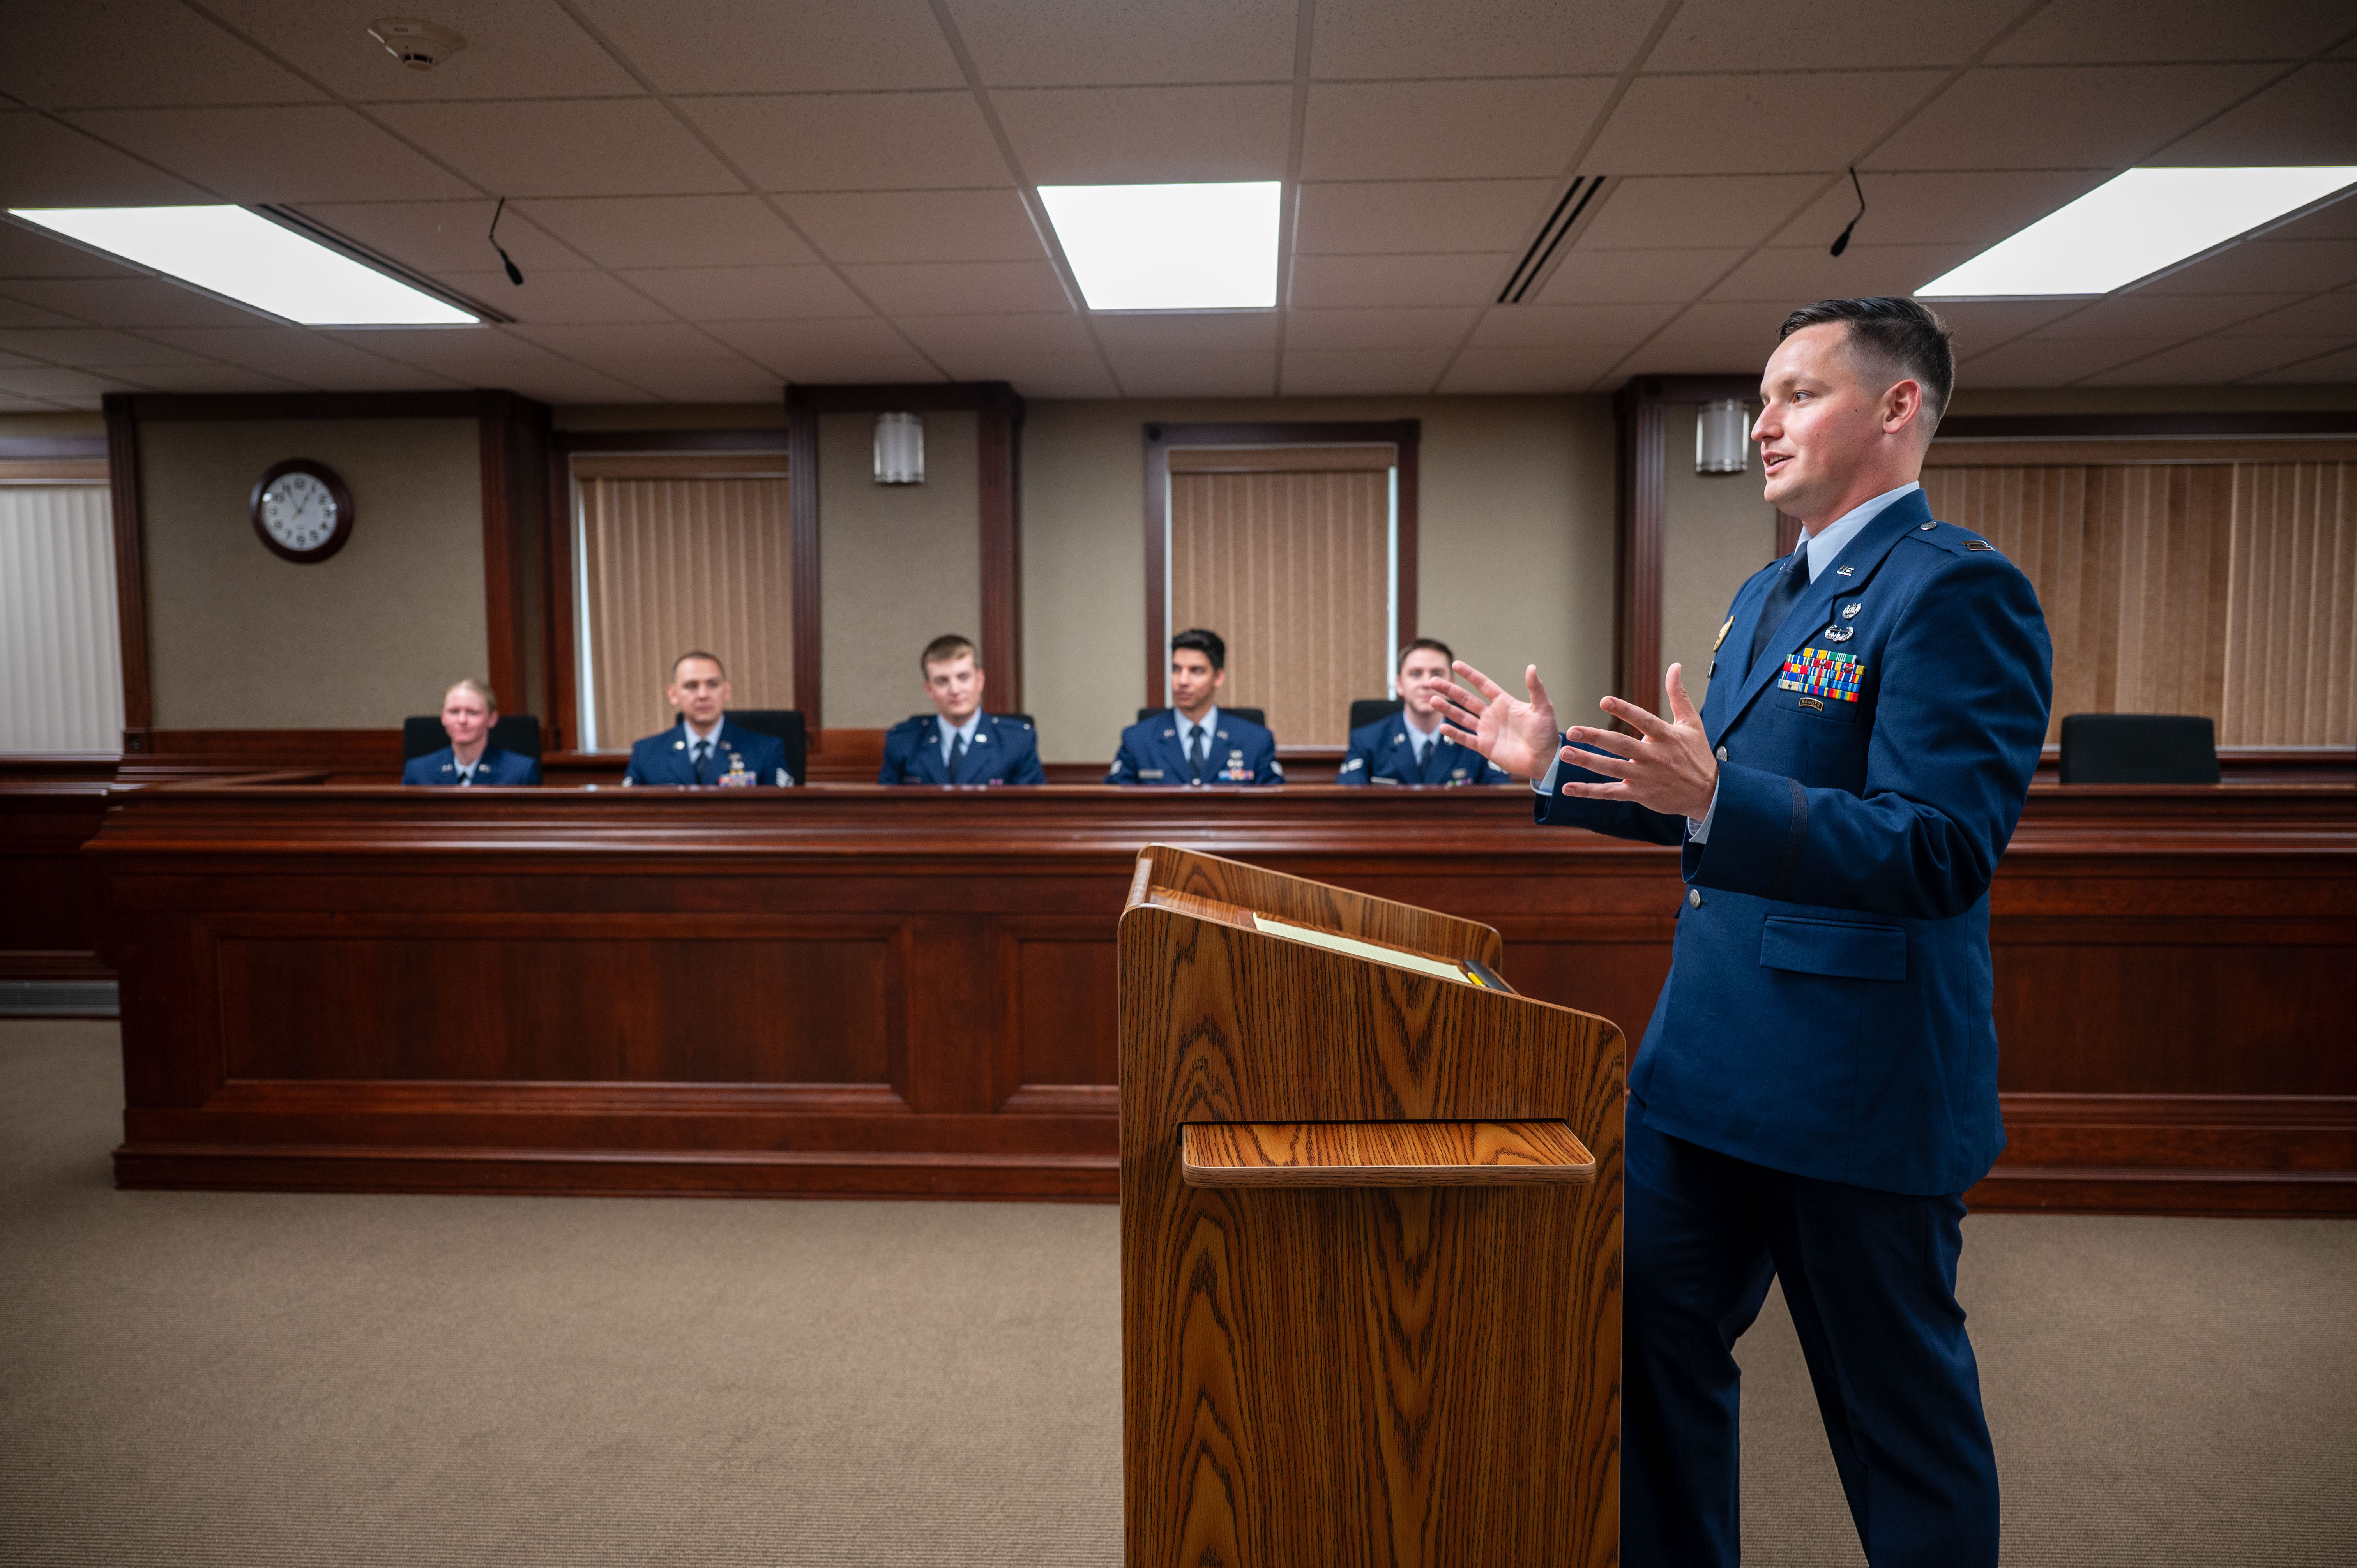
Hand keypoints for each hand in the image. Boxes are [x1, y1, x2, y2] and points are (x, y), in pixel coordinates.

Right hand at [1434, 660, 1562, 780]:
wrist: (1545, 759)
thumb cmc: (1546, 733)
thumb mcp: (1543, 708)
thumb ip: (1535, 688)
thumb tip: (1531, 667)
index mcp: (1504, 703)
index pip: (1483, 685)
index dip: (1469, 675)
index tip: (1455, 665)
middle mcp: (1492, 715)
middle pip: (1466, 699)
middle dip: (1450, 690)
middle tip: (1432, 681)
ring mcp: (1487, 731)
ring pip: (1462, 717)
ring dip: (1447, 709)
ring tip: (1432, 700)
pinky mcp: (1485, 747)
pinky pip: (1466, 739)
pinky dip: (1455, 734)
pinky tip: (1442, 727)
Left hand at [1558, 663, 1717, 819]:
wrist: (1708, 794)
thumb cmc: (1697, 755)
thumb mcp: (1692, 723)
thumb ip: (1678, 695)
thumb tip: (1675, 666)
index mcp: (1667, 737)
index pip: (1643, 720)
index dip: (1624, 710)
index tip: (1604, 701)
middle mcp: (1654, 757)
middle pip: (1621, 745)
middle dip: (1596, 738)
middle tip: (1573, 730)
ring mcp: (1645, 777)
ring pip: (1612, 769)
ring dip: (1587, 761)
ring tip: (1564, 753)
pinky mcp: (1639, 794)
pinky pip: (1610, 792)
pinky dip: (1589, 791)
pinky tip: (1568, 787)